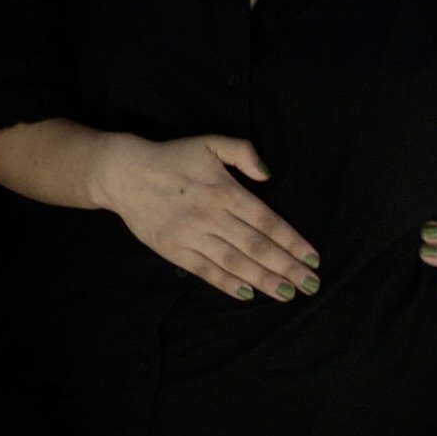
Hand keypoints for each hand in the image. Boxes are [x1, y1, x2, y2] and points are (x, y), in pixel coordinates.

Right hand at [86, 131, 319, 302]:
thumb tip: (269, 174)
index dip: (293, 242)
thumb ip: (242, 152)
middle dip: (287, 267)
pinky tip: (248, 293)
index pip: (267, 221)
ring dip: (264, 279)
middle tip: (311, 284)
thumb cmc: (171, 157)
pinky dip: (228, 284)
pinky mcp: (174, 250)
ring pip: (235, 263)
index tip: (313, 258)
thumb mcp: (209, 142)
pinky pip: (206, 271)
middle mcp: (211, 216)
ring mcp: (192, 235)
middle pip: (257, 247)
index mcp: (224, 191)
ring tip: (287, 292)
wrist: (124, 173)